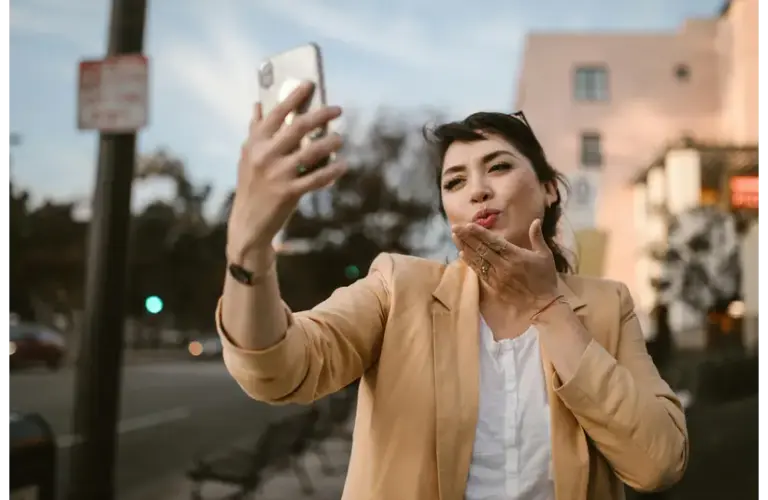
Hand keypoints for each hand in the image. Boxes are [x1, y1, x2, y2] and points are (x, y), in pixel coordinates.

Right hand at [227, 82, 346, 265]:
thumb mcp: (248, 157)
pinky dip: (332, 171)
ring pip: (311, 152)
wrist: (248, 223)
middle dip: (321, 115)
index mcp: (255, 143)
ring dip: (330, 142)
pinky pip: (317, 178)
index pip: (276, 113)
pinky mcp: (289, 193)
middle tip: (337, 109)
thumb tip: (257, 104)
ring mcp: (277, 174)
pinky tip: (343, 165)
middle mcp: (265, 155)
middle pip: (298, 127)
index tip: (310, 84)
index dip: (294, 97)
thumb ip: (255, 131)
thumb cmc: (251, 186)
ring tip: (340, 138)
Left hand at [452, 219, 558, 311]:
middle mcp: (504, 265)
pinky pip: (479, 272)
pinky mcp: (494, 286)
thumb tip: (535, 221)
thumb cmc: (545, 278)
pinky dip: (470, 262)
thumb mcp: (545, 255)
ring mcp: (497, 276)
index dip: (480, 233)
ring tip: (454, 237)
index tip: (468, 225)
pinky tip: (461, 254)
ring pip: (478, 260)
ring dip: (465, 248)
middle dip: (467, 237)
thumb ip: (537, 237)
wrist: (543, 304)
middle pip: (482, 249)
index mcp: (516, 255)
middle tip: (455, 228)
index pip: (494, 242)